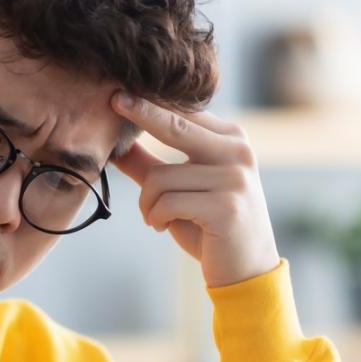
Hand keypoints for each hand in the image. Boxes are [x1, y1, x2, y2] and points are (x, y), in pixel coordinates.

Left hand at [110, 92, 281, 288]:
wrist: (246, 269)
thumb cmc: (210, 225)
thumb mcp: (180, 190)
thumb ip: (151, 166)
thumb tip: (117, 144)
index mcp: (231, 140)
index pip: (184, 113)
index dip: (150, 102)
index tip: (120, 91)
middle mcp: (237, 152)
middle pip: (175, 126)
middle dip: (141, 113)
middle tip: (114, 100)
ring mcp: (235, 178)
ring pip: (160, 177)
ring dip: (146, 203)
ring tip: (154, 217)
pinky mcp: (226, 206)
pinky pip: (168, 203)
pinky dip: (155, 217)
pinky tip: (163, 226)